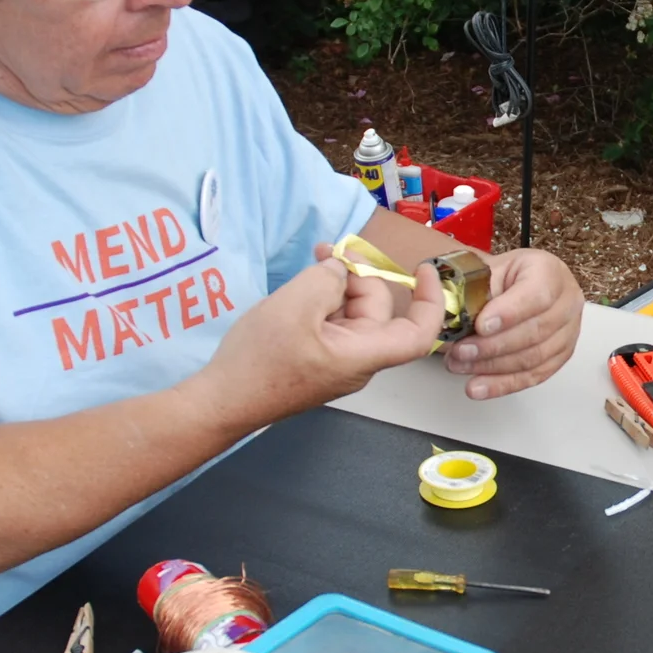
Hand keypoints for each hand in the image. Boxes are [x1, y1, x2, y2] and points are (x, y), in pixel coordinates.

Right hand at [186, 252, 442, 435]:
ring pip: (351, 314)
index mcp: (362, 355)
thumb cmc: (259, 361)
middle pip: (376, 311)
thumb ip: (327, 278)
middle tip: (325, 252)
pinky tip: (298, 291)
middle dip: (356, 276)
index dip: (430, 301)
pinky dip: (321, 302)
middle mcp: (357, 362)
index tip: (424, 271)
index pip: (418, 334)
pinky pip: (331, 324)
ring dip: (334, 286)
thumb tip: (340, 268)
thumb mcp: (294, 305)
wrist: (222, 401)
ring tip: (307, 267)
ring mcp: (336, 362)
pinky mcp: (317, 359)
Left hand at [442, 247, 582, 399]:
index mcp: (550, 271)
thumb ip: (475, 291)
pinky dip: (503, 384)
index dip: (509, 313)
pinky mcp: (560, 356)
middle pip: (536, 331)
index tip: (480, 326)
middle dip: (494, 346)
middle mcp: (567, 301)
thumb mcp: (486, 271)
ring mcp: (568, 331)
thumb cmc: (501, 279)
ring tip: (461, 366)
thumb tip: (454, 315)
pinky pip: (534, 376)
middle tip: (461, 351)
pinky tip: (479, 386)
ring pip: (535, 357)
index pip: (537, 295)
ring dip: (494, 367)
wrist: (512, 288)